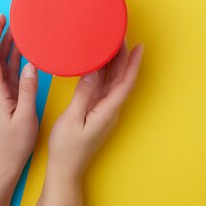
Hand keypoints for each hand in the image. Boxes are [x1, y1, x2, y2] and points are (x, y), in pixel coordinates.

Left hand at [0, 14, 38, 205]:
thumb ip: (28, 91)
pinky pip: (10, 72)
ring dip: (7, 45)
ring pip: (1, 63)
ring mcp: (1, 93)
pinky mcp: (8, 97)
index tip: (0, 19)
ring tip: (19, 29)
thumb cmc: (14, 144)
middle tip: (9, 17)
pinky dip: (15, 58)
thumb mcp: (25, 117)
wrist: (5, 162)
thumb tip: (31, 65)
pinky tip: (25, 51)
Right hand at [37, 42, 143, 205]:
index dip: (134, 64)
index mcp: (107, 111)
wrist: (65, 169)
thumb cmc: (67, 149)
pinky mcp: (96, 112)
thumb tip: (92, 72)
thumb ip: (83, 95)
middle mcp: (109, 110)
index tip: (140, 46)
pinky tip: (98, 64)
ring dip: (114, 64)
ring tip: (111, 44)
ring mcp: (103, 111)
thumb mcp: (72, 119)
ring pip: (113, 83)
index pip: (126, 83)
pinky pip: (104, 88)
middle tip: (121, 36)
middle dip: (124, 57)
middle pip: (121, 79)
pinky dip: (104, 74)